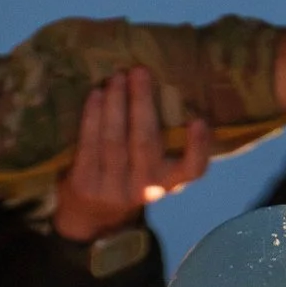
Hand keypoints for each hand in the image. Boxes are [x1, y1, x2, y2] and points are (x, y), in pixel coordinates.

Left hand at [52, 68, 211, 243]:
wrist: (88, 216)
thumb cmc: (126, 176)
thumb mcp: (150, 168)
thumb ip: (160, 139)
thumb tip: (156, 83)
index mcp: (167, 181)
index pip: (191, 170)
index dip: (197, 148)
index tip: (199, 122)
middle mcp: (144, 189)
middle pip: (145, 143)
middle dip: (142, 103)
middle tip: (140, 70)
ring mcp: (113, 189)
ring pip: (115, 141)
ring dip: (115, 103)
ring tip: (116, 77)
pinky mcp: (86, 185)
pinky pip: (90, 145)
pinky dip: (93, 116)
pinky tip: (96, 95)